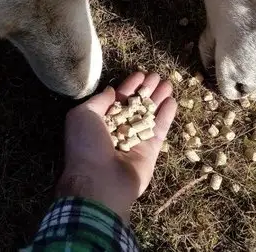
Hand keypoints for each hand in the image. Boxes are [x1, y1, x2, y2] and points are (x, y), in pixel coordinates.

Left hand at [56, 72, 176, 222]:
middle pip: (135, 106)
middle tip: (157, 75)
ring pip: (149, 115)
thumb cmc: (86, 145)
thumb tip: (112, 91)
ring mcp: (135, 140)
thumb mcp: (83, 115)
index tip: (141, 74)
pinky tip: (172, 101)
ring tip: (168, 83)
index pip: (118, 100)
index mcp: (99, 121)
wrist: (99, 180)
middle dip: (146, 90)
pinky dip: (166, 116)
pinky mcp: (150, 151)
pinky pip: (159, 130)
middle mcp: (118, 130)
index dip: (129, 86)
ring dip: (158, 99)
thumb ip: (99, 100)